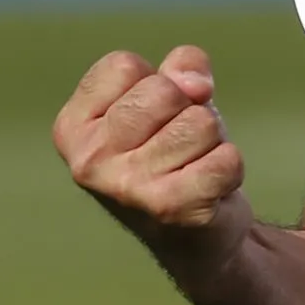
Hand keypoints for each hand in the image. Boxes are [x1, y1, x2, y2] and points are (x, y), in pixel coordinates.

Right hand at [55, 46, 250, 266]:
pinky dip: (230, 168)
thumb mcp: (171, 97)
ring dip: (211, 140)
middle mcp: (89, 161)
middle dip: (188, 108)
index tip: (152, 117)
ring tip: (193, 166)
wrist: (192, 238)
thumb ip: (181, 67)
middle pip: (164, 92)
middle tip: (180, 144)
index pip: (123, 66)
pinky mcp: (171, 210)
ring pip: (200, 123)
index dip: (155, 81)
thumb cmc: (175, 153)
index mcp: (73, 127)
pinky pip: (225, 159)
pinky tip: (210, 189)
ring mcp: (127, 189)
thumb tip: (195, 85)